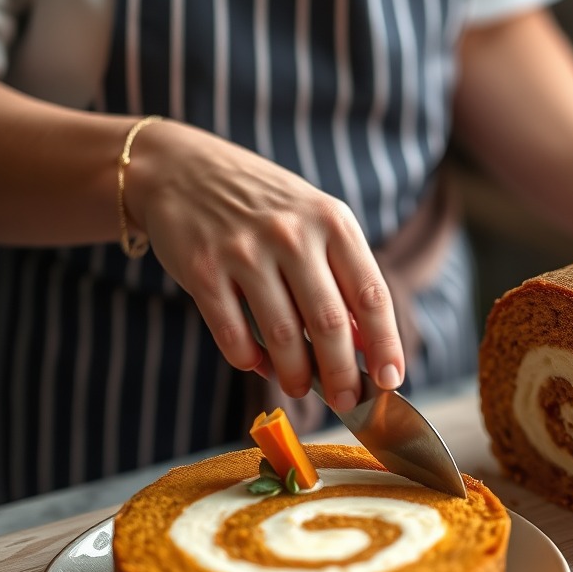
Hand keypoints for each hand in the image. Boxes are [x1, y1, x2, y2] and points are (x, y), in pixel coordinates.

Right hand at [124, 120, 403, 409]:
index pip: (371, 294)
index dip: (385, 344)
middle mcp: (293, 233)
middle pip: (330, 324)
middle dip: (343, 375)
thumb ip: (342, 277)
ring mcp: (246, 250)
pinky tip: (256, 363)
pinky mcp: (203, 268)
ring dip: (296, 375)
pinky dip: (248, 358)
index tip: (391, 380)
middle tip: (348, 402)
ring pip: (283, 335)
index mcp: (333, 221)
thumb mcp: (314, 223)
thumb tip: (369, 343)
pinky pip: (232, 332)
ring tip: (301, 388)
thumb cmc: (263, 205)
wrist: (181, 169)